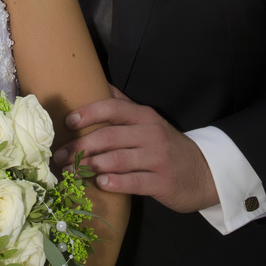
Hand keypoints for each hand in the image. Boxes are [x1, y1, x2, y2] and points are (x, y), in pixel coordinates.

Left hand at [52, 86, 218, 212]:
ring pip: (118, 159)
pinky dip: (115, 182)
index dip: (89, 113)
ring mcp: (158, 158)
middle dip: (81, 146)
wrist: (205, 173)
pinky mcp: (163, 182)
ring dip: (91, 165)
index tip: (68, 122)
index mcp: (144, 116)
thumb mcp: (149, 121)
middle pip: (110, 136)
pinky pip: (134, 181)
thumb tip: (98, 82)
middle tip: (60, 156)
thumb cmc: (167, 146)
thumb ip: (123, 104)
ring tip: (71, 171)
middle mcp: (151, 134)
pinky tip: (100, 183)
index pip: (113, 108)